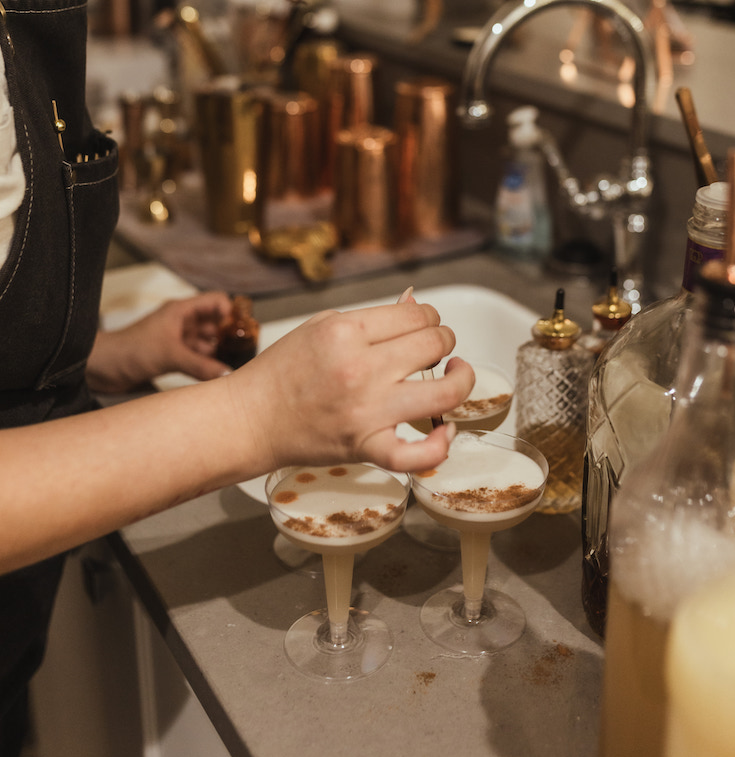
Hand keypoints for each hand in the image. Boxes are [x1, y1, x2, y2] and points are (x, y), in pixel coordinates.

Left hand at [87, 292, 232, 392]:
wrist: (100, 368)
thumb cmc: (128, 350)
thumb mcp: (169, 355)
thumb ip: (200, 365)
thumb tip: (227, 374)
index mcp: (181, 311)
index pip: (216, 301)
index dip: (230, 312)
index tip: (238, 331)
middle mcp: (181, 323)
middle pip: (214, 323)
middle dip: (227, 336)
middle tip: (241, 352)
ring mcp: (176, 340)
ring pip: (206, 342)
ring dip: (216, 353)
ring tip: (229, 367)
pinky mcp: (170, 357)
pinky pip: (196, 358)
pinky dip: (205, 365)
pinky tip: (213, 376)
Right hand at [228, 300, 474, 475]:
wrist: (250, 419)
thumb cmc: (281, 371)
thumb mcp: (322, 326)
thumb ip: (374, 318)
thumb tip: (414, 303)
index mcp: (346, 332)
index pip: (416, 314)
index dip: (429, 317)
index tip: (424, 324)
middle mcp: (361, 369)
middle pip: (434, 344)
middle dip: (444, 341)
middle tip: (435, 347)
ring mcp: (367, 411)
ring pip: (444, 393)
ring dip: (461, 380)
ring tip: (455, 374)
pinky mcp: (366, 446)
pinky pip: (417, 454)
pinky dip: (441, 445)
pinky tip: (447, 429)